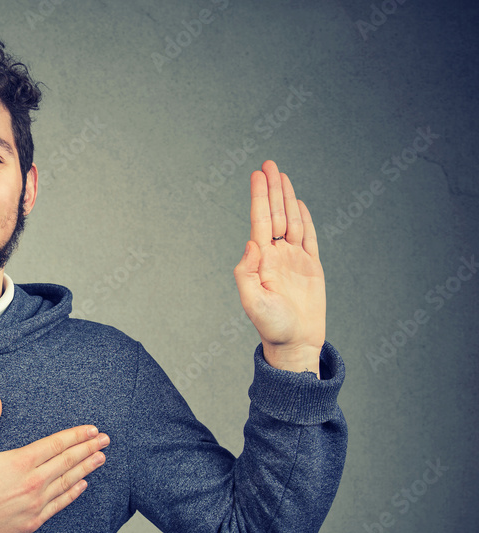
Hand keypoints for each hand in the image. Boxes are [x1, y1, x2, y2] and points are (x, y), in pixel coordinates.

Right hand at [0, 395, 107, 532]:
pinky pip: (59, 505)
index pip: (56, 444)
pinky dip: (73, 493)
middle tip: (104, 440)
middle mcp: (33, 481)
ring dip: (86, 468)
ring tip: (100, 458)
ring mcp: (35, 503)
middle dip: (89, 448)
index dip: (76, 435)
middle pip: (68, 461)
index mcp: (20, 461)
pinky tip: (82, 485)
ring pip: (68, 482)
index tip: (91, 430)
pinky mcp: (32, 521)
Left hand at [233, 160, 325, 375]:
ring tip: (282, 176)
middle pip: (275, 214)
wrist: (294, 343)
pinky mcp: (311, 266)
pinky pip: (309, 237)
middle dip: (272, 189)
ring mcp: (293, 259)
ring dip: (286, 198)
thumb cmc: (272, 326)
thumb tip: (251, 243)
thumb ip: (246, 273)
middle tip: (269, 164)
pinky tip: (298, 203)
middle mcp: (276, 255)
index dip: (260, 197)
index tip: (258, 174)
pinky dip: (304, 218)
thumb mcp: (253, 302)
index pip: (260, 221)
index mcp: (262, 260)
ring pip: (291, 220)